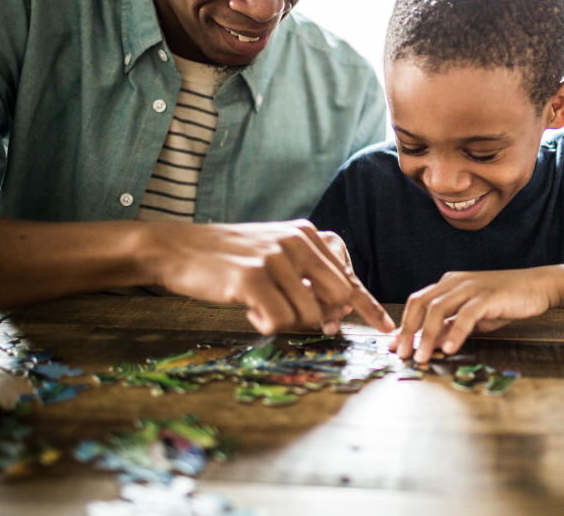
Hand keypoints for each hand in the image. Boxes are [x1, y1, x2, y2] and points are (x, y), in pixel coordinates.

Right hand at [147, 220, 394, 334]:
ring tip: (259, 307)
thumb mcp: (275, 253)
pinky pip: (278, 322)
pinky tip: (248, 310)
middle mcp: (295, 242)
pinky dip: (265, 325)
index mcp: (306, 234)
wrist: (177, 249)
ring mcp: (274, 258)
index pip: (346, 278)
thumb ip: (307, 275)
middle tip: (293, 320)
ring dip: (285, 323)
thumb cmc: (228, 258)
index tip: (386, 328)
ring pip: (307, 316)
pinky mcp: (252, 278)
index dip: (367, 307)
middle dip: (321, 321)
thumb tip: (335, 314)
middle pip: (336, 300)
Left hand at [391, 268, 556, 362]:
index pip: (418, 302)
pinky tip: (449, 349)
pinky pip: (466, 315)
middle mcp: (455, 282)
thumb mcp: (473, 316)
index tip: (395, 346)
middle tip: (402, 354)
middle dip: (408, 330)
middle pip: (421, 303)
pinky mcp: (488, 296)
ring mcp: (471, 287)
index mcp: (448, 284)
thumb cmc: (505, 301)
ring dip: (427, 335)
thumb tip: (433, 343)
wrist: (537, 286)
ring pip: (439, 309)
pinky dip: (455, 333)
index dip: (404, 324)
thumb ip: (452, 325)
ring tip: (422, 356)